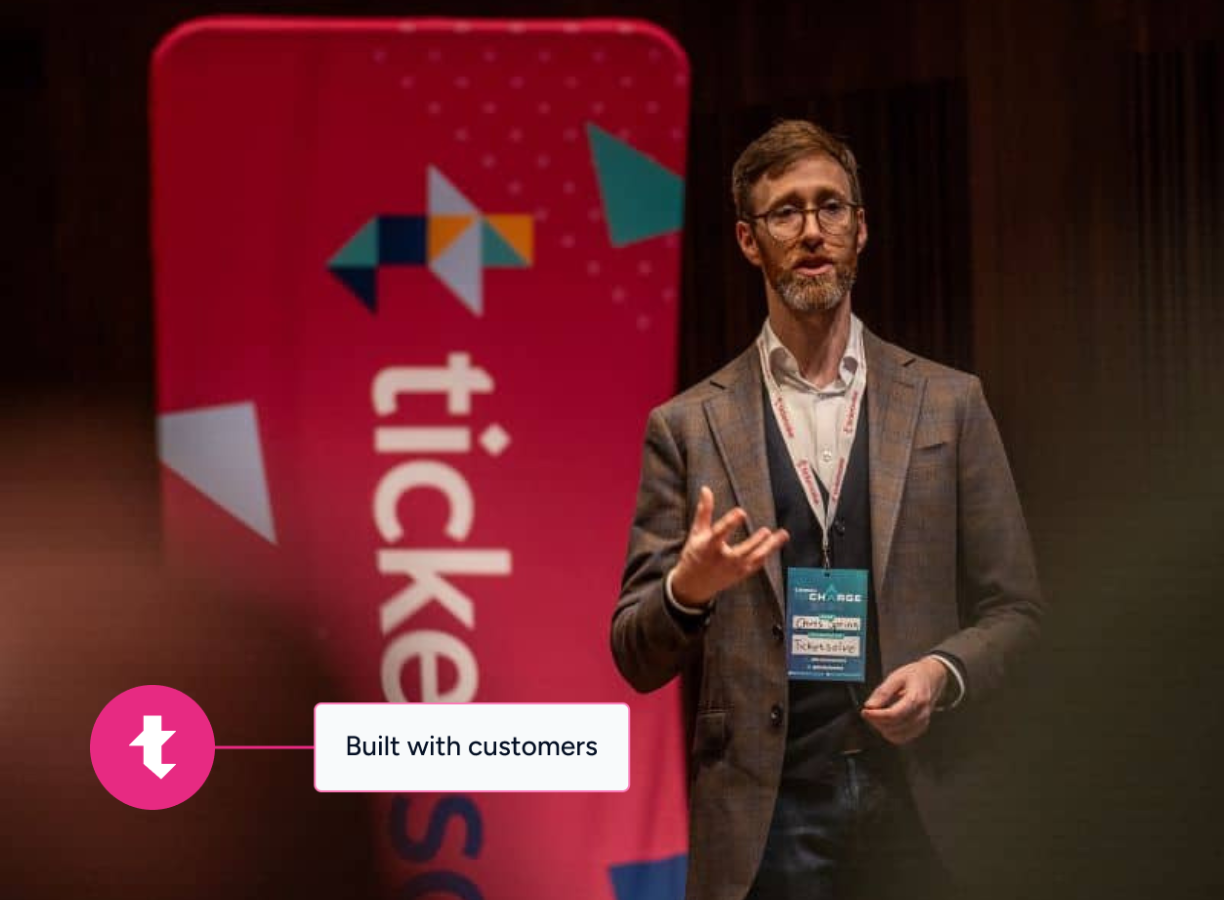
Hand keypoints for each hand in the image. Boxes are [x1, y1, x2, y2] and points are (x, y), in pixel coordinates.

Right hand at [670, 486, 788, 607]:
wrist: (694, 584)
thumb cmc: (695, 554)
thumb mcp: (696, 532)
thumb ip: (704, 511)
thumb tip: (706, 489)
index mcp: (708, 547)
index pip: (719, 533)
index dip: (730, 522)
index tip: (740, 512)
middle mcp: (722, 560)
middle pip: (742, 551)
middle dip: (754, 542)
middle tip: (766, 531)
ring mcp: (733, 569)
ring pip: (754, 559)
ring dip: (769, 547)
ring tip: (783, 534)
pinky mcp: (740, 574)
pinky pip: (756, 565)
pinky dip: (766, 555)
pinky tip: (775, 543)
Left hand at [860, 657, 948, 744]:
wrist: (932, 677)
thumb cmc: (915, 675)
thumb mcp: (896, 677)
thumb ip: (883, 692)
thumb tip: (870, 705)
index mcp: (916, 699)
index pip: (893, 715)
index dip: (876, 716)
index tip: (865, 711)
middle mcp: (921, 714)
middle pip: (894, 727)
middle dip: (877, 722)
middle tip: (868, 712)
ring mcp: (922, 722)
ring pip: (898, 736)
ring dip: (883, 729)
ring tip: (877, 717)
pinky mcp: (920, 727)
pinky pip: (903, 738)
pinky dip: (891, 734)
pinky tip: (886, 723)